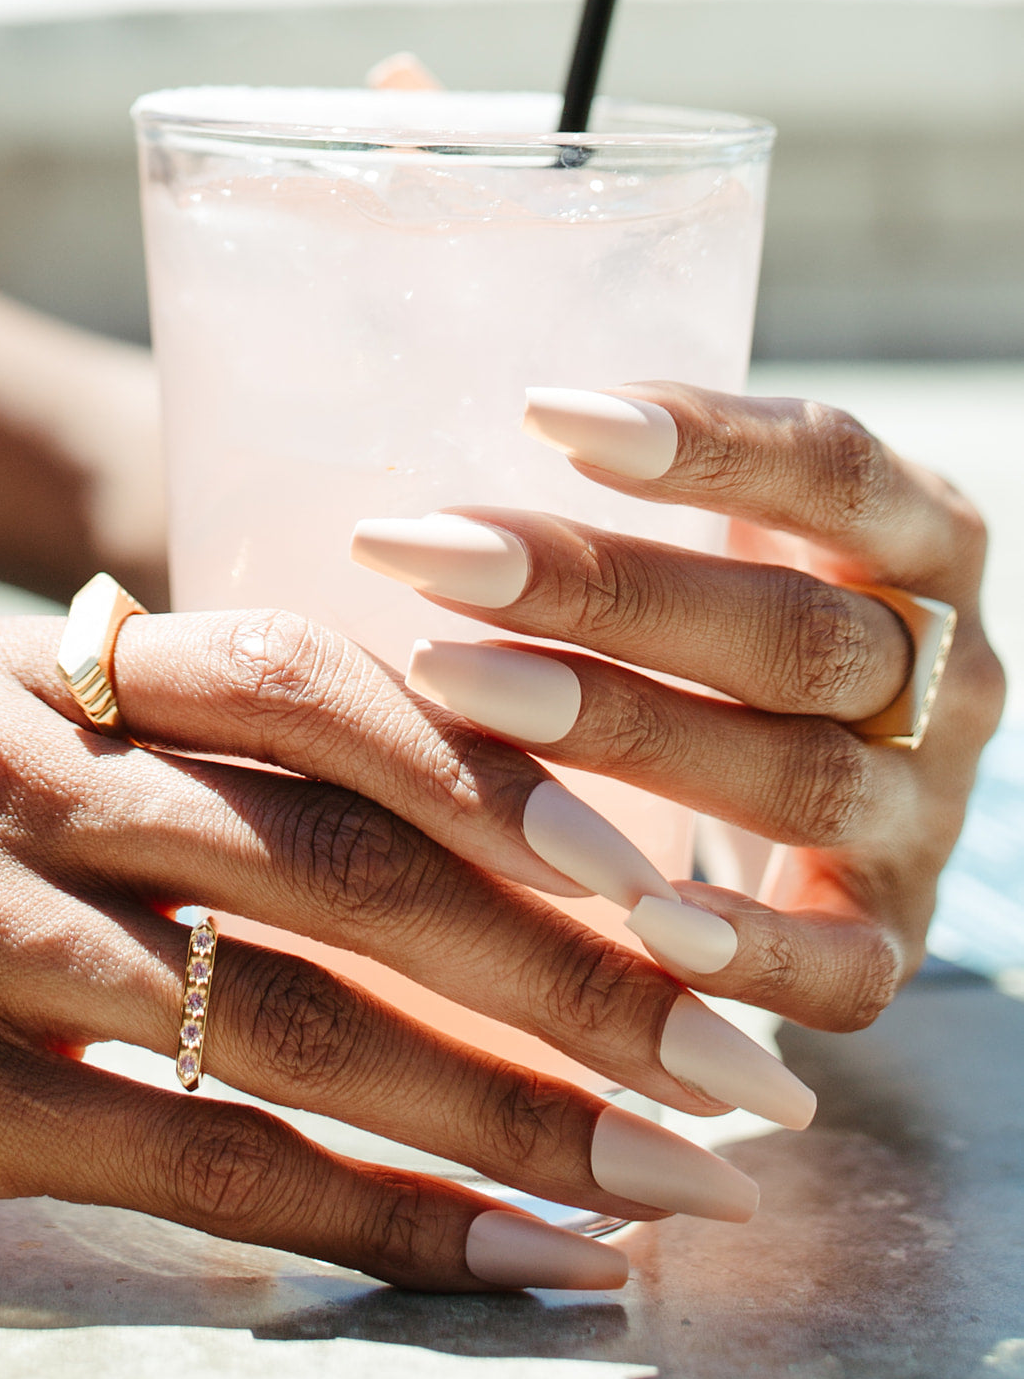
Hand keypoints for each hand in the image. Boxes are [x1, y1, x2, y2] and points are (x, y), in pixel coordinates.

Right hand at [0, 602, 811, 1292]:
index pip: (326, 689)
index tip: (671, 883)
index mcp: (74, 684)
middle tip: (740, 1067)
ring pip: (304, 1030)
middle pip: (358, 870)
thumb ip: (201, 746)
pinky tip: (522, 1259)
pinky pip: (207, 1172)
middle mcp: (37, 790)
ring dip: (515, 1115)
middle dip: (575, 974)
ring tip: (675, 1182)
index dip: (510, 780)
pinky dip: (381, 1223)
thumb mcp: (45, 735)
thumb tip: (439, 794)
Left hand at [353, 381, 1004, 1030]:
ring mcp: (922, 816)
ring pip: (801, 777)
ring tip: (458, 687)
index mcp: (921, 548)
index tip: (542, 413)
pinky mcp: (889, 939)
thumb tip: (442, 476)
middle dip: (605, 594)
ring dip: (628, 734)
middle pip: (794, 632)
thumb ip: (644, 512)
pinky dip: (745, 950)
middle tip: (434, 558)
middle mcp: (943, 680)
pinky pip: (840, 965)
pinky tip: (630, 921)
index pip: (836, 472)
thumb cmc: (737, 651)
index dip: (706, 444)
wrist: (840, 815)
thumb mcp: (730, 553)